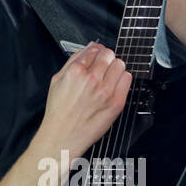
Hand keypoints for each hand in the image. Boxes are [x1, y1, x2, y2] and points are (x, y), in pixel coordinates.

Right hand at [35, 42, 130, 163]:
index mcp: (76, 72)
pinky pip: (127, 79)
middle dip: (105, 58)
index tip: (96, 54)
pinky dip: (122, 79)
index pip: (94, 49)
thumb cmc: (59, 111)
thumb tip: (87, 49)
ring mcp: (106, 91)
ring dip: (114, 67)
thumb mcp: (57, 80)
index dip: (95, 50)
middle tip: (102, 66)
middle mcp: (92, 80)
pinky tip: (113, 85)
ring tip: (107, 77)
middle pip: (109, 54)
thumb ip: (72, 61)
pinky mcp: (116, 102)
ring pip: (120, 64)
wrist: (63, 136)